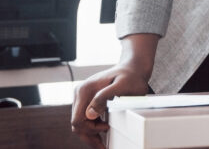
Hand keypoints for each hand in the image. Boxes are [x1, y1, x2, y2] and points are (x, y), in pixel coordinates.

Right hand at [72, 33, 157, 148]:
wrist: (132, 67)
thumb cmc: (130, 76)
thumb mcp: (121, 86)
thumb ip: (104, 98)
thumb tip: (90, 114)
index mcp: (85, 90)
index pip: (78, 120)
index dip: (90, 129)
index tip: (106, 128)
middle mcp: (80, 92)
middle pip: (77, 123)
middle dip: (89, 135)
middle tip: (103, 146)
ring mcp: (82, 96)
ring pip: (79, 122)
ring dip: (89, 133)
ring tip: (101, 143)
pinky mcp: (87, 99)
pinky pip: (84, 117)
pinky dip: (91, 127)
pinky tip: (101, 130)